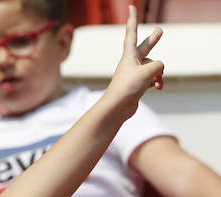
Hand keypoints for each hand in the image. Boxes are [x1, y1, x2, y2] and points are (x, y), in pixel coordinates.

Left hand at [103, 5, 164, 120]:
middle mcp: (131, 62)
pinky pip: (153, 78)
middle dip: (153, 40)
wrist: (116, 108)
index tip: (131, 7)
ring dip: (159, 74)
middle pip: (145, 48)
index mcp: (129, 55)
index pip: (131, 32)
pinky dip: (157, 82)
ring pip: (154, 67)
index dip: (133, 19)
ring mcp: (134, 73)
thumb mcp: (148, 71)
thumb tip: (159, 71)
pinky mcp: (137, 84)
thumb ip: (159, 65)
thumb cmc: (127, 87)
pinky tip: (158, 88)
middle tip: (160, 30)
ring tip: (157, 82)